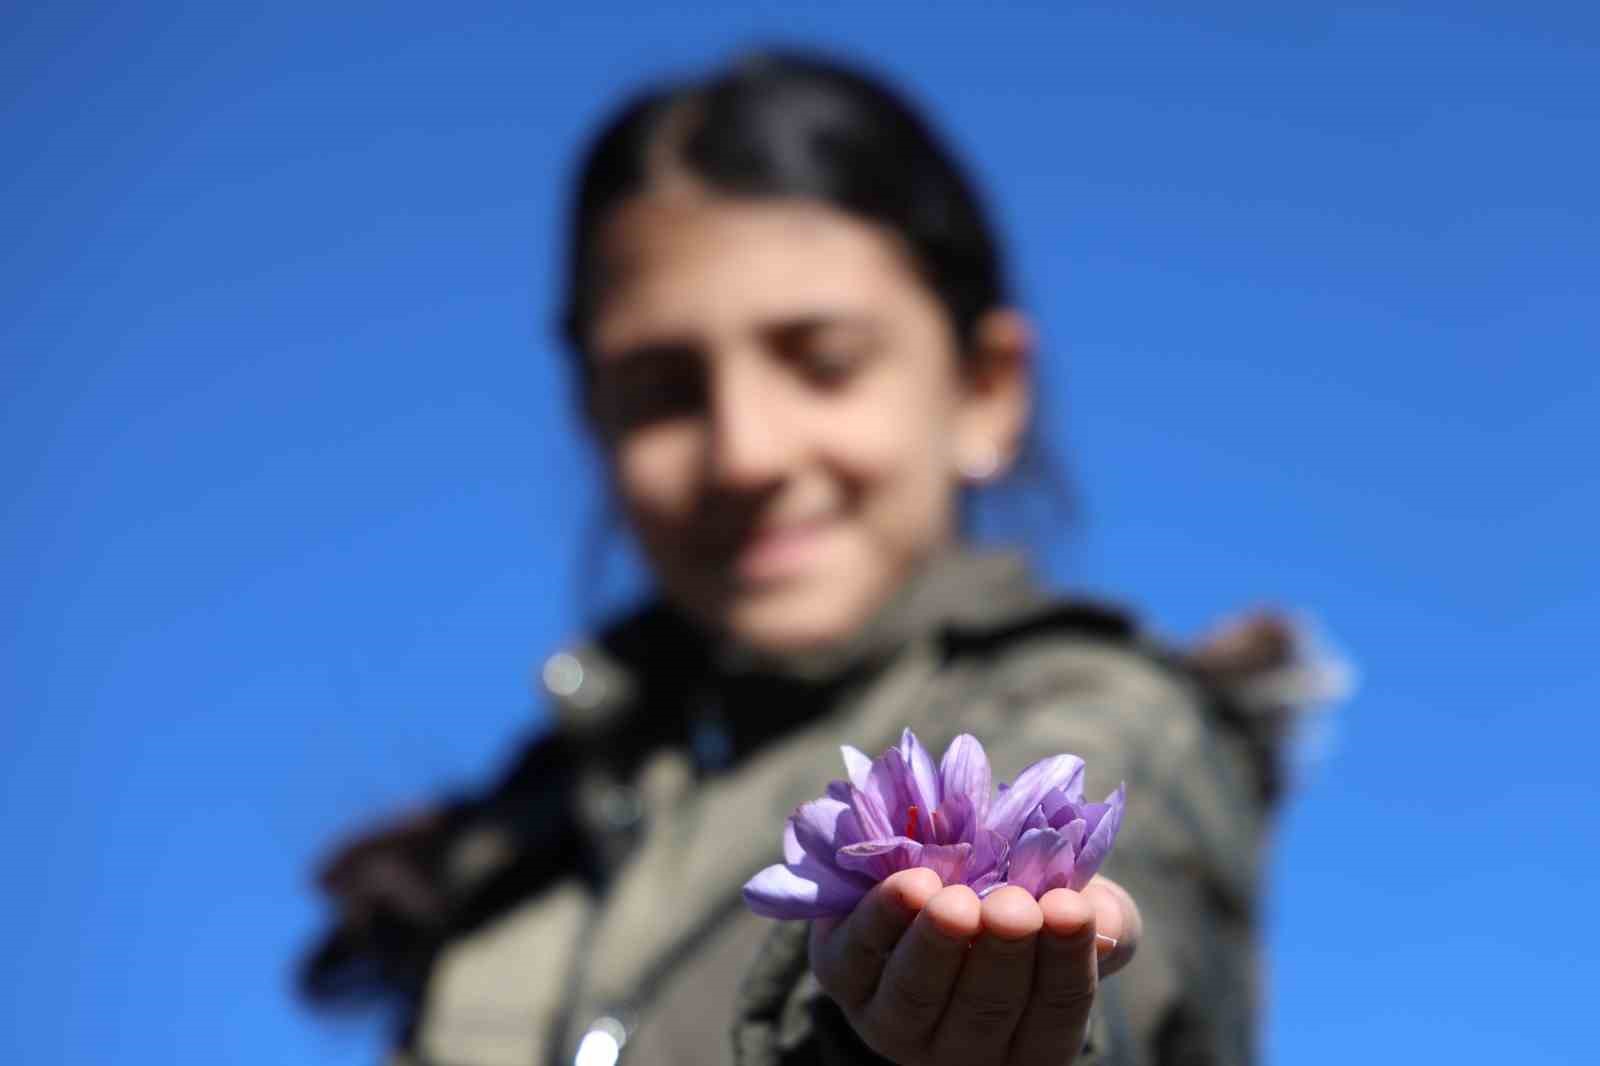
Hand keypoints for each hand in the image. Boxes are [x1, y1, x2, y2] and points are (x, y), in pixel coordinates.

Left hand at [809, 868, 1139, 1065]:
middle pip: (983, 1011)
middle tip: (1014, 906)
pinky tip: (910, 884)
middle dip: (1000, 954)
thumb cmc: (1022, 897)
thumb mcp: (1074, 908)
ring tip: (959, 902)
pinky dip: (881, 918)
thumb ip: (1100, 919)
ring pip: (914, 995)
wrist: (936, 872)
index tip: (1070, 909)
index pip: (1055, 1017)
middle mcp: (959, 1049)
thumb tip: (1093, 917)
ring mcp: (893, 1021)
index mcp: (1027, 1044)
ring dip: (937, 947)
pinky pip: (857, 955)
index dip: (1065, 964)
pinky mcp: (841, 974)